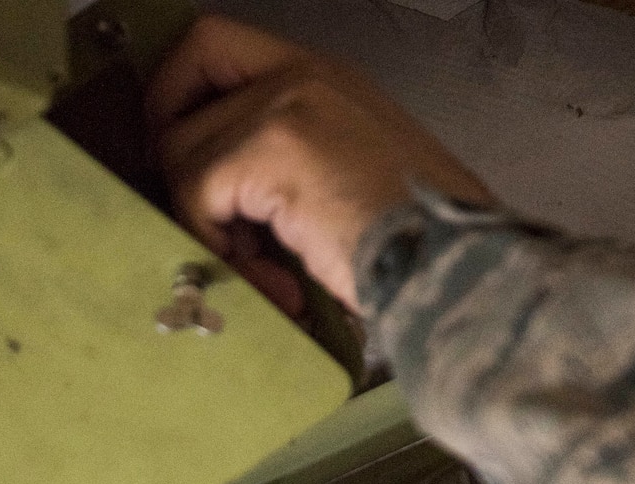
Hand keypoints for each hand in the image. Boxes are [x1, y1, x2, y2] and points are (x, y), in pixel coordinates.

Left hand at [146, 17, 492, 314]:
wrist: (458, 268)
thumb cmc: (427, 247)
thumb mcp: (360, 182)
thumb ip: (297, 166)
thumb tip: (230, 202)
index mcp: (325, 78)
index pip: (212, 44)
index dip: (176, 94)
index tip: (177, 158)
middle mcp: (301, 75)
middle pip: (182, 99)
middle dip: (182, 178)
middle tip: (220, 235)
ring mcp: (285, 106)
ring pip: (182, 155)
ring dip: (210, 231)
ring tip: (269, 278)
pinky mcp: (271, 148)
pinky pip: (197, 196)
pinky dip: (224, 253)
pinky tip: (281, 288)